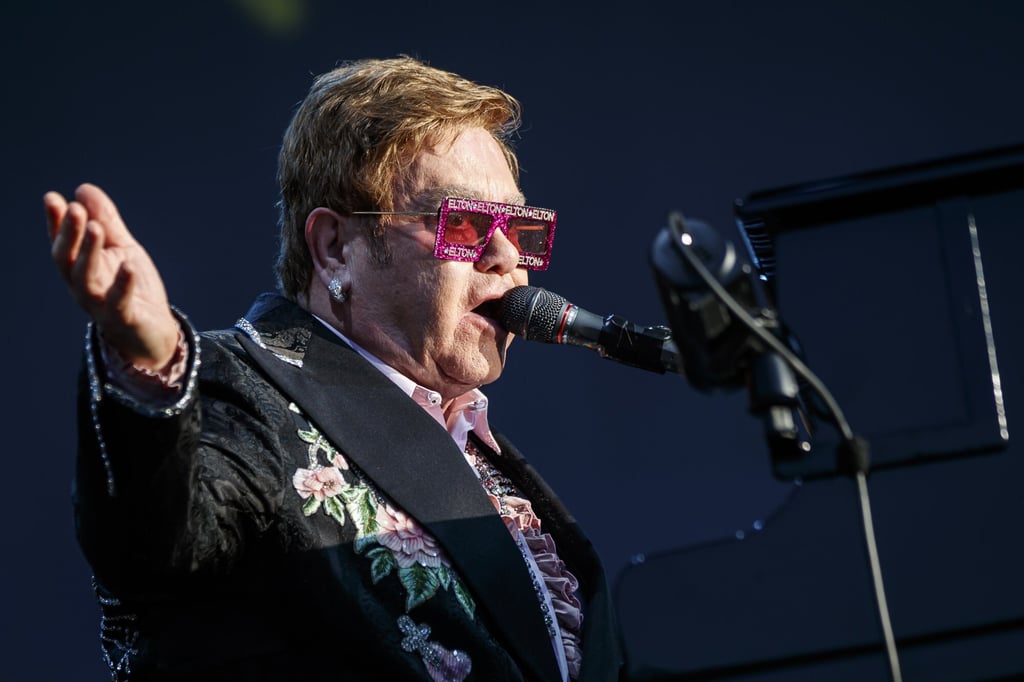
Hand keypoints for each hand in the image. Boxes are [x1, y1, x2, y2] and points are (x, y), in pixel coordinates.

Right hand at [46, 183, 179, 370]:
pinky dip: (123, 284)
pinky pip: (119, 302)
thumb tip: (83, 189)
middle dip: (68, 234)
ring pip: (86, 279)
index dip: (56, 222)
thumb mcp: (122, 248)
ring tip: (95, 227)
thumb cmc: (133, 288)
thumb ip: (106, 221)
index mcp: (80, 268)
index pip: (62, 243)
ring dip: (88, 253)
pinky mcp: (122, 319)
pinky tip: (129, 265)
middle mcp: (82, 287)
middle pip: (67, 259)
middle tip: (74, 209)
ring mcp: (100, 305)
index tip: (53, 197)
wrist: (153, 332)